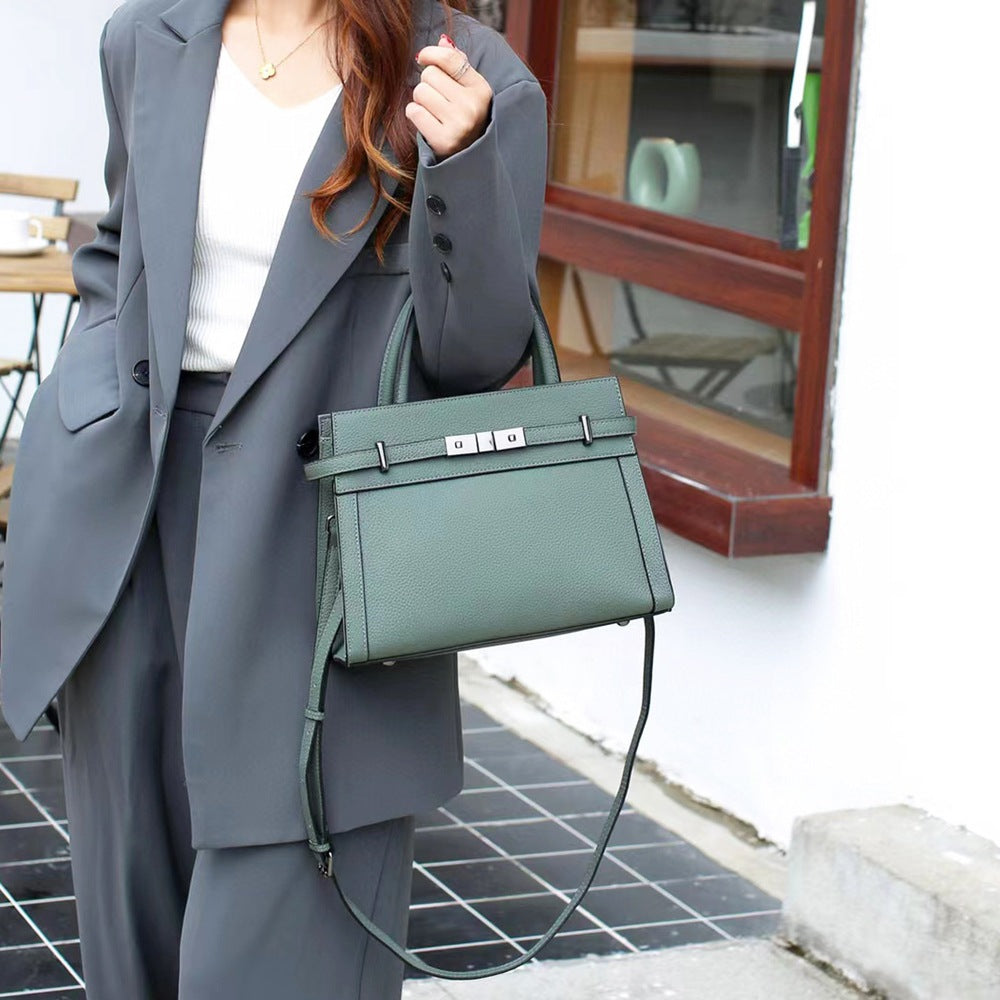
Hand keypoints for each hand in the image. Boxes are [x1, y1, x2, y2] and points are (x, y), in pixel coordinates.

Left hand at [408, 34, 492, 160]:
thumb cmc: (465, 119)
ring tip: (433, 113)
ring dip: (420, 100)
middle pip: (430, 74)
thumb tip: (442, 40)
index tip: (423, 58)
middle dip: (428, 84)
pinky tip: (427, 123)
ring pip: (420, 92)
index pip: (450, 58)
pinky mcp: (443, 140)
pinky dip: (416, 115)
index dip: (431, 53)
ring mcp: (458, 124)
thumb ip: (457, 65)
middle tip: (437, 101)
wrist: (469, 159)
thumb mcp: (469, 91)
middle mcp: (472, 106)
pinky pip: (414, 112)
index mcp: (481, 90)